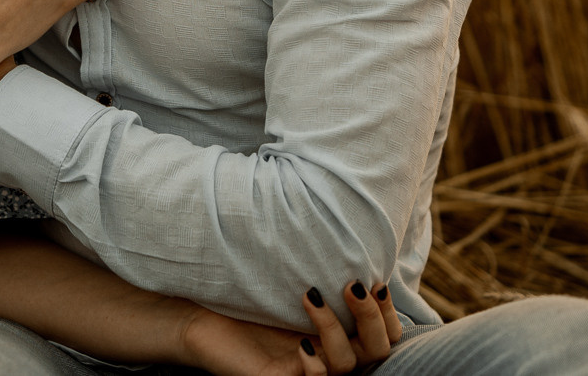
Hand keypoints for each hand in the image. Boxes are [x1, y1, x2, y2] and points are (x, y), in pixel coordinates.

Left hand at [179, 280, 401, 375]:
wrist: (199, 316)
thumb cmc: (244, 292)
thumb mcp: (288, 276)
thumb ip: (319, 265)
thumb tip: (346, 226)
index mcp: (337, 332)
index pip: (385, 334)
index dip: (389, 313)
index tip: (374, 279)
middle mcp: (327, 353)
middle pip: (377, 350)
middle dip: (372, 317)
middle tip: (350, 284)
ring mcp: (306, 369)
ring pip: (346, 365)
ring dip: (334, 328)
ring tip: (310, 295)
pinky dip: (314, 367)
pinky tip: (301, 345)